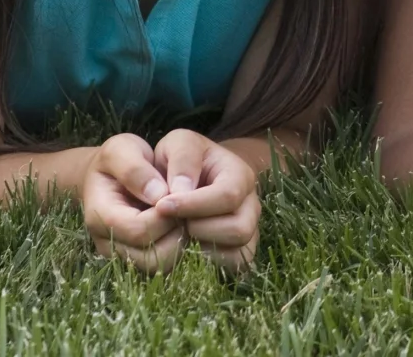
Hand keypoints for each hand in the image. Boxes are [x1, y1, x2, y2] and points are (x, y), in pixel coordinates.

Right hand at [82, 133, 183, 272]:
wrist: (112, 173)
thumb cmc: (119, 158)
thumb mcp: (121, 149)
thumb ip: (135, 169)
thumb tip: (158, 195)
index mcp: (100, 215)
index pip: (139, 230)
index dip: (165, 215)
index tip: (177, 193)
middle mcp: (107, 243)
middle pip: (151, 258)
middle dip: (176, 233)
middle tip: (185, 207)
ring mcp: (122, 254)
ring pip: (160, 266)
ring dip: (180, 243)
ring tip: (183, 215)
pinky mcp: (137, 259)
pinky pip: (164, 265)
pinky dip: (179, 248)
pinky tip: (181, 223)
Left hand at [149, 130, 261, 271]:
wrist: (195, 177)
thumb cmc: (183, 161)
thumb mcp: (179, 144)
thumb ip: (182, 158)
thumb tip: (179, 190)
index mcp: (240, 175)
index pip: (228, 196)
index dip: (193, 204)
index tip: (161, 206)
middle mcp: (251, 206)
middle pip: (239, 229)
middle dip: (198, 228)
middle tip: (172, 222)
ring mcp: (248, 231)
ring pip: (237, 253)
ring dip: (201, 248)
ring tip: (179, 234)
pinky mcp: (239, 253)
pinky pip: (231, 268)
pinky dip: (206, 264)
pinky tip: (185, 248)